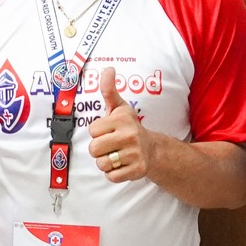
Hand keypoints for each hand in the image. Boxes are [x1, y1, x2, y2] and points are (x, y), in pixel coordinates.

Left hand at [86, 64, 151, 182]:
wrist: (153, 149)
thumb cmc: (130, 127)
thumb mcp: (120, 108)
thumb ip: (109, 90)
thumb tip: (108, 69)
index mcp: (122, 120)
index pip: (92, 131)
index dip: (98, 132)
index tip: (109, 131)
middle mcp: (129, 136)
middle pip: (94, 149)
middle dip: (99, 149)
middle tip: (110, 145)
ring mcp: (134, 154)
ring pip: (101, 164)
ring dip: (106, 162)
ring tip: (116, 155)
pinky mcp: (137, 170)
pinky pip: (111, 176)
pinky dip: (114, 174)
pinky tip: (122, 165)